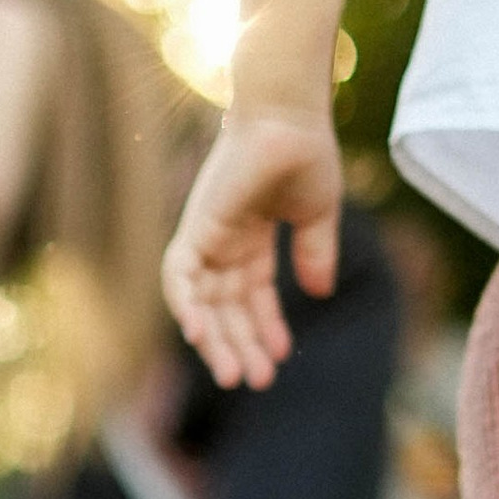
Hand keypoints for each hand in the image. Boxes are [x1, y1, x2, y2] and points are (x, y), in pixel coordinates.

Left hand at [162, 110, 343, 388]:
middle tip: (253, 381)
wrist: (290, 117)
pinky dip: (185, 307)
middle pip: (224, 309)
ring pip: (201, 304)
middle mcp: (222, 244)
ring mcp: (205, 238)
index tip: (279, 357)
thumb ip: (314, 255)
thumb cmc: (304, 153)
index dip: (264, 328)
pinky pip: (179, 277)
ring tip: (233, 374)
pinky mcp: (194, 229)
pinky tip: (200, 336)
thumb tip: (320, 294)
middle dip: (239, 345)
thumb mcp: (315, 215)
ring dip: (215, 340)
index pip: (251, 297)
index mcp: (249, 241)